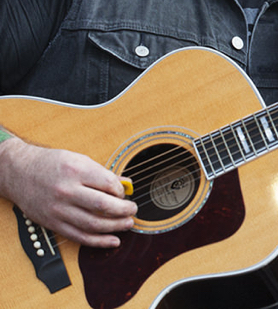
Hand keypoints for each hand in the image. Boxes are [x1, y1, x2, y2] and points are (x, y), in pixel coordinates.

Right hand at [0, 138, 136, 247]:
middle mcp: (67, 191)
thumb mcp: (79, 159)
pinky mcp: (53, 224)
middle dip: (124, 210)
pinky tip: (113, 240)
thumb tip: (127, 184)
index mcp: (76, 170)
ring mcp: (59, 209)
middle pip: (103, 206)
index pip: (108, 184)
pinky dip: (99, 241)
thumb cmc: (52, 164)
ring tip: (128, 223)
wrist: (20, 173)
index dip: (121, 191)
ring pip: (93, 224)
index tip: (124, 193)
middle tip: (133, 210)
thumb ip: (103, 173)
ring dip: (115, 227)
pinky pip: (79, 236)